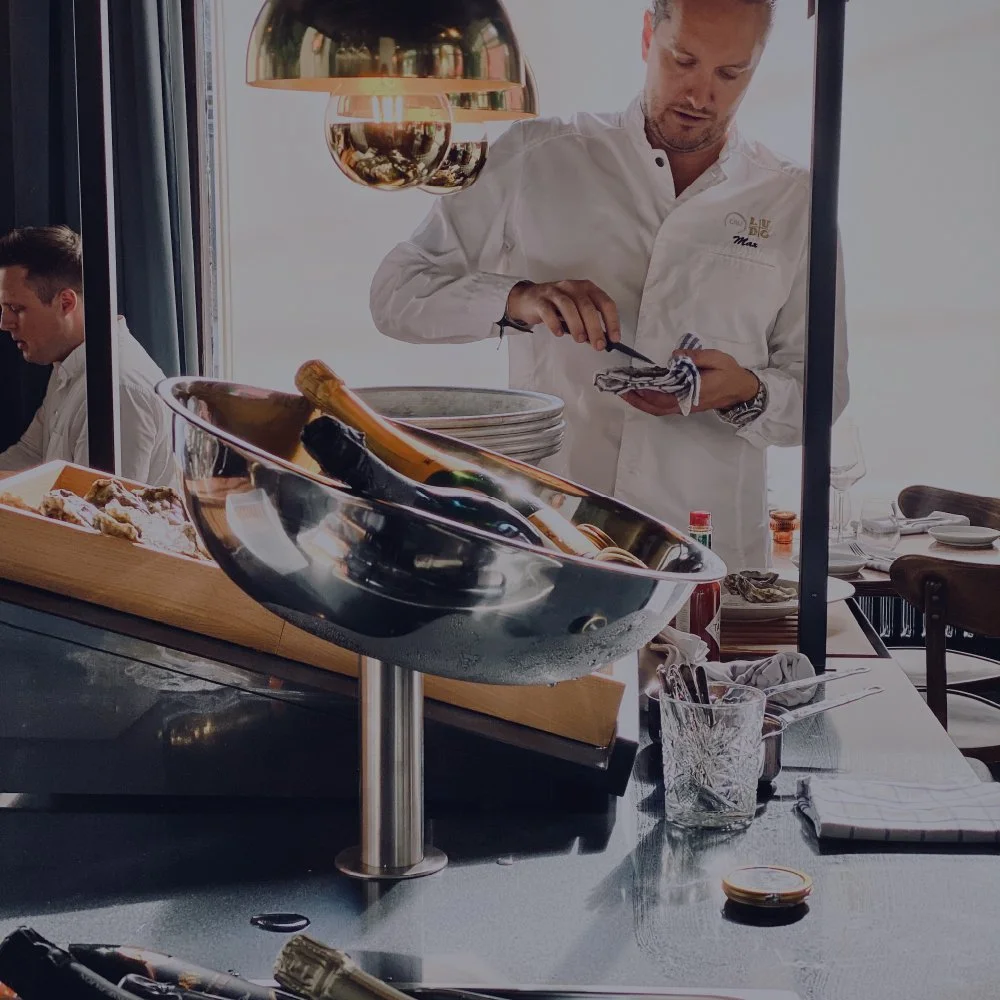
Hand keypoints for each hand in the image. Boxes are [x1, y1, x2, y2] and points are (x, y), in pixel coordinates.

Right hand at [506, 279, 620, 350]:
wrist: (529, 298)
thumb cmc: (557, 306)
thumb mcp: (576, 311)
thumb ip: (587, 324)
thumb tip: (599, 340)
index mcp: (587, 288)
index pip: (605, 303)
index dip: (612, 321)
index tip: (614, 338)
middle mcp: (573, 287)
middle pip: (587, 306)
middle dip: (595, 328)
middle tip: (598, 345)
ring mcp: (555, 292)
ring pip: (569, 306)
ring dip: (577, 325)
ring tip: (580, 340)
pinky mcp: (540, 300)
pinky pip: (548, 311)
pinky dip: (555, 324)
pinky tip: (559, 333)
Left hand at [622, 349, 759, 416]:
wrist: (741, 390)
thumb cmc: (730, 373)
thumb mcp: (718, 358)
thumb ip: (697, 357)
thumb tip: (675, 357)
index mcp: (694, 392)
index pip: (665, 395)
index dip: (648, 392)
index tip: (633, 384)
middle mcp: (686, 403)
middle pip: (656, 407)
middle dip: (637, 399)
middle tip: (620, 390)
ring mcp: (684, 407)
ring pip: (658, 410)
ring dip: (640, 403)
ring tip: (625, 392)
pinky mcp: (684, 406)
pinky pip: (662, 408)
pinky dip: (649, 403)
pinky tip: (640, 394)